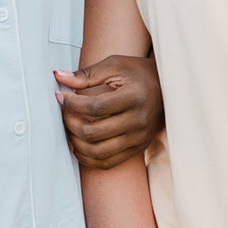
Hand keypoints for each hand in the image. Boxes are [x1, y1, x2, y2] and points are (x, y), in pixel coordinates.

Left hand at [56, 52, 164, 167]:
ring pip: (98, 152)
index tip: (60, 95)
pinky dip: (88, 158)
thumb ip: (87, 74)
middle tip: (64, 112)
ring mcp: (138, 138)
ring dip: (76, 142)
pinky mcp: (137, 149)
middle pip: (94, 133)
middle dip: (70, 123)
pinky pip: (107, 163)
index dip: (72, 104)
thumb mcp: (115, 65)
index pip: (95, 107)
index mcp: (134, 97)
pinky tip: (78, 144)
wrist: (168, 87)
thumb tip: (58, 76)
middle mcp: (138, 121)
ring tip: (69, 128)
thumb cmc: (138, 73)